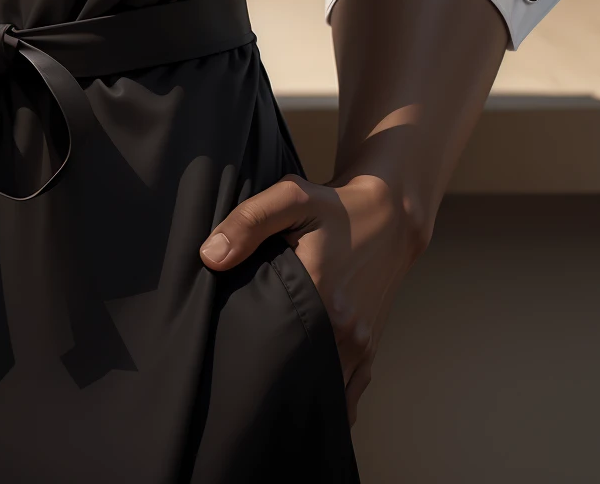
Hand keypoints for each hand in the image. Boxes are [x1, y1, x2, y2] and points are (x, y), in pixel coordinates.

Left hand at [198, 170, 425, 419]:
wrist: (390, 215)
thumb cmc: (335, 206)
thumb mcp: (291, 197)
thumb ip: (248, 222)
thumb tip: (210, 256)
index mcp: (320, 293)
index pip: (276, 345)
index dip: (251, 359)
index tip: (229, 365)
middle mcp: (344, 329)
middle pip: (299, 375)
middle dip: (272, 384)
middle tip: (243, 386)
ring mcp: (360, 343)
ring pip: (327, 391)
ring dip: (301, 395)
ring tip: (269, 397)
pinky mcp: (370, 347)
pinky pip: (351, 391)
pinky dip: (330, 399)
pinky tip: (306, 402)